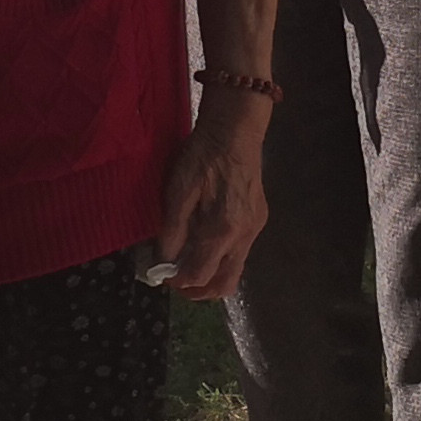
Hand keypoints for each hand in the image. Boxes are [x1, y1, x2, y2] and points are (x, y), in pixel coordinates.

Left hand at [151, 97, 271, 299]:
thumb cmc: (203, 155)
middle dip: (199, 291)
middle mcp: (244, 236)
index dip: (177, 282)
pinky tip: (205, 241)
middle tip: (177, 282)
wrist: (236, 129)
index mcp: (222, 230)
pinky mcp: (258, 219)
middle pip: (225, 285)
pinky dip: (221, 258)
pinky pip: (240, 252)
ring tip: (188, 262)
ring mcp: (255, 229)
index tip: (162, 274)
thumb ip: (171, 231)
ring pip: (235, 270)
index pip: (199, 275)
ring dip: (211, 275)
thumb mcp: (178, 190)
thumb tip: (162, 263)